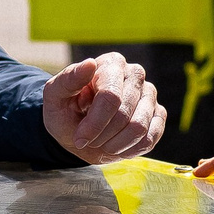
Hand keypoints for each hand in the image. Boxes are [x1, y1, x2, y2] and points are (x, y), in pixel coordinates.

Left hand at [43, 53, 165, 163]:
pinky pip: (150, 138)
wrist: (76, 130)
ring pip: (139, 128)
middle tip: (89, 140)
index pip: (110, 97)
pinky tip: (116, 145)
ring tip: (101, 142)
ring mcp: (149, 95)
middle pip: (124, 114)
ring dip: (115, 144)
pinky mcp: (158, 115)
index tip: (80, 138)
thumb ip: (68, 79)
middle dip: (102, 135)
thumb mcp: (55, 96)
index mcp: (111, 64)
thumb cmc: (65, 110)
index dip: (95, 123)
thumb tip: (89, 63)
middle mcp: (134, 75)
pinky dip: (129, 149)